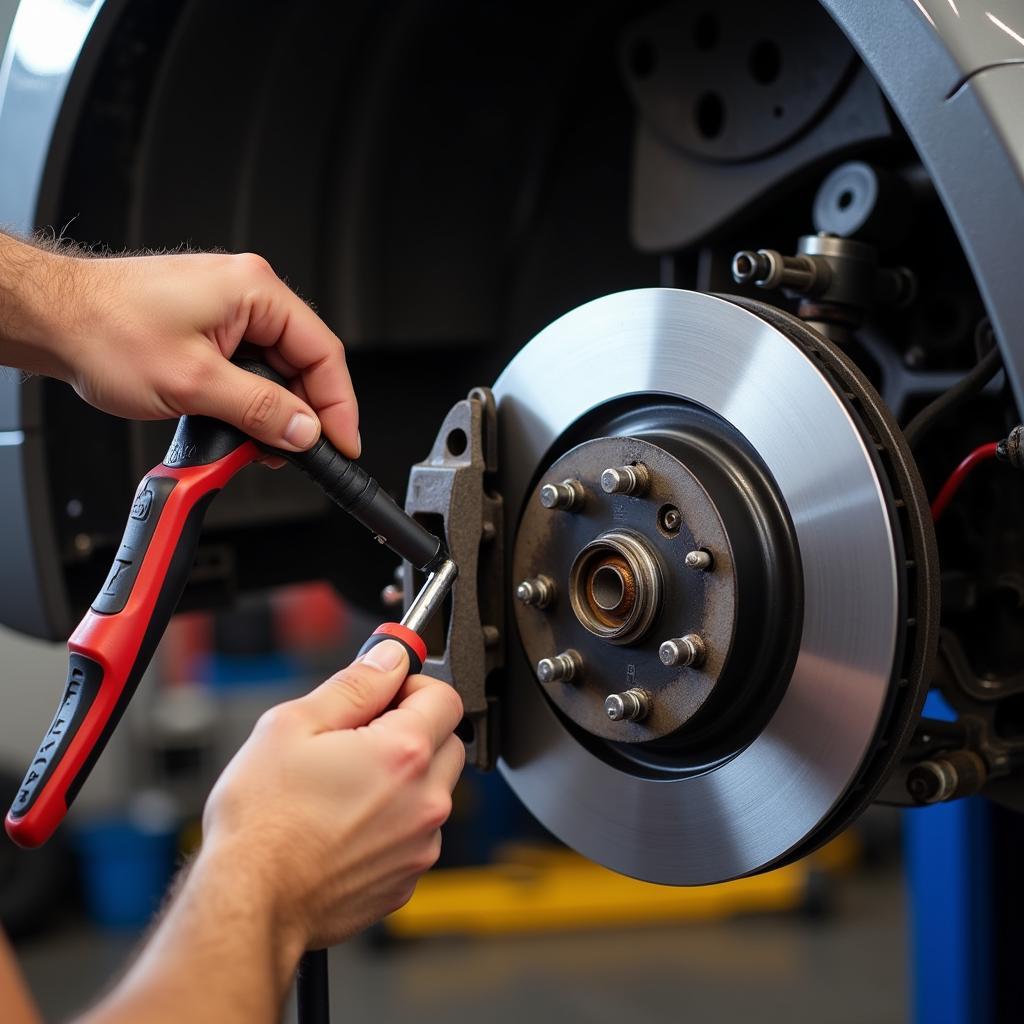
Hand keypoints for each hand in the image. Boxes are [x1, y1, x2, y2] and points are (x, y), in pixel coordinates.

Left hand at [1, 236, 358, 455]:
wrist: (52, 319)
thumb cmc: (105, 330)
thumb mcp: (195, 383)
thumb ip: (260, 410)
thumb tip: (305, 430)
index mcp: (255, 290)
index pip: (323, 352)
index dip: (338, 405)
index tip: (342, 442)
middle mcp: (246, 292)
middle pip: (304, 361)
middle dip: (305, 412)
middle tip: (301, 453)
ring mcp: (227, 306)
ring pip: (277, 367)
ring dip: (276, 409)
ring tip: (265, 446)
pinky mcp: (209, 323)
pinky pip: (250, 364)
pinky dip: (253, 398)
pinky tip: (244, 425)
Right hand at [200, 639, 464, 951]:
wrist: (250, 901)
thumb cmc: (263, 820)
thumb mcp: (294, 725)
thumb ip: (355, 684)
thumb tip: (390, 659)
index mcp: (404, 754)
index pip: (446, 696)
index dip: (413, 686)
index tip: (386, 694)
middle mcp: (425, 801)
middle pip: (447, 743)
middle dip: (414, 730)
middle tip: (362, 736)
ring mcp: (420, 845)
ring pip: (434, 791)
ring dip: (405, 779)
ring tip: (346, 786)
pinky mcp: (406, 879)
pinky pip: (415, 834)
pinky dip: (394, 822)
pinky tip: (346, 823)